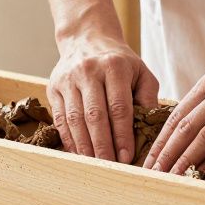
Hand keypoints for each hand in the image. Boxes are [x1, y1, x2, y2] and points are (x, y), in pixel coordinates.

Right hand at [48, 36, 159, 162]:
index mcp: (114, 67)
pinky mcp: (53, 87)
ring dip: (84, 145)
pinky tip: (78, 153)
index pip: (119, 107)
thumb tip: (150, 129)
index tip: (126, 157)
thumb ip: (148, 98)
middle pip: (94, 116)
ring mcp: (68, 79)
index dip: (122, 135)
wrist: (87, 38)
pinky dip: (68, 139)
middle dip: (102, 145)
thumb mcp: (141, 72)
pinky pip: (60, 118)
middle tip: (109, 167)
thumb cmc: (119, 61)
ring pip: (74, 119)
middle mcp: (88, 71)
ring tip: (94, 164)